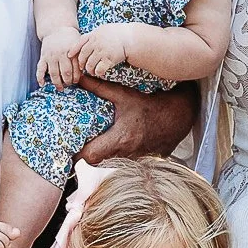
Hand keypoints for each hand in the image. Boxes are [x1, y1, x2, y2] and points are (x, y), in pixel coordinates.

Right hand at [36, 27, 84, 87]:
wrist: (56, 28)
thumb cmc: (70, 38)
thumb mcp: (79, 43)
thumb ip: (82, 55)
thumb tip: (85, 69)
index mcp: (71, 51)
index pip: (75, 69)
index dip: (76, 77)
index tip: (76, 81)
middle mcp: (60, 54)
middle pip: (65, 73)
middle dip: (68, 81)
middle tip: (69, 84)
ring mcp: (50, 56)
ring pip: (53, 73)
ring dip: (57, 83)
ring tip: (60, 88)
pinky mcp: (43, 57)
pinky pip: (40, 69)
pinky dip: (40, 77)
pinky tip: (42, 84)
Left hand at [73, 23, 135, 78]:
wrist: (130, 37)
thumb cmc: (117, 33)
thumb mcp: (103, 29)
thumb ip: (94, 35)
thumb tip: (85, 40)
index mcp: (94, 35)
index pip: (80, 43)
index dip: (73, 50)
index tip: (69, 55)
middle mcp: (96, 43)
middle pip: (83, 55)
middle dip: (81, 63)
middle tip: (82, 67)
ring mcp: (102, 51)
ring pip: (90, 64)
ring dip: (89, 69)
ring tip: (91, 71)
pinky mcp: (109, 59)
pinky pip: (99, 69)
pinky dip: (98, 73)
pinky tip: (99, 73)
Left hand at [75, 76, 197, 164]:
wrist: (177, 117)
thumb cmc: (149, 106)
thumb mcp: (124, 95)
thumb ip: (100, 88)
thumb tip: (80, 78)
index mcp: (119, 139)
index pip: (89, 156)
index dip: (76, 155)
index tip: (69, 149)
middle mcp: (126, 154)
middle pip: (96, 165)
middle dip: (85, 159)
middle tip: (77, 149)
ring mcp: (134, 161)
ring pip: (109, 168)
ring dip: (99, 161)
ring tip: (91, 151)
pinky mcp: (142, 163)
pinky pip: (122, 167)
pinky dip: (114, 162)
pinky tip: (110, 153)